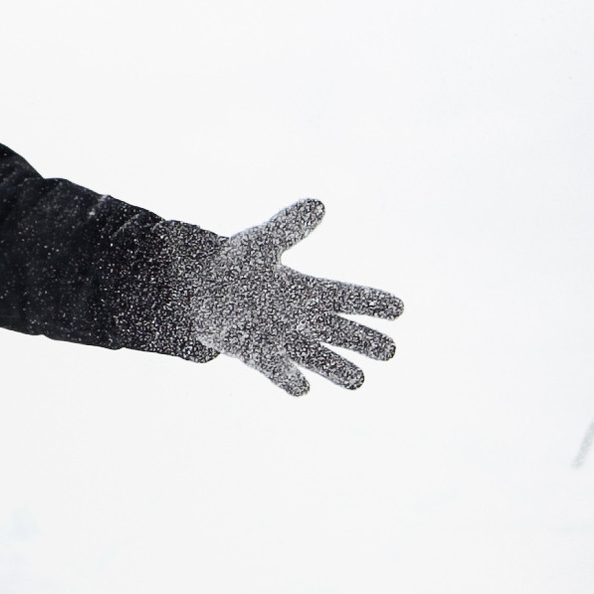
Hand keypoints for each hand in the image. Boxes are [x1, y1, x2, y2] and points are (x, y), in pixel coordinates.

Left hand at [190, 199, 401, 394]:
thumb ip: (289, 227)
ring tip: (359, 381)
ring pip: (314, 355)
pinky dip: (287, 378)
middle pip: (337, 331)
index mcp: (303, 289)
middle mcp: (297, 317)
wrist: (193, 287)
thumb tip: (319, 204)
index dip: (370, 302)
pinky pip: (274, 368)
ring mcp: (278, 338)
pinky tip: (303, 389)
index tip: (400, 308)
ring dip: (334, 368)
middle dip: (363, 341)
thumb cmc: (232, 263)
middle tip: (390, 352)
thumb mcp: (260, 241)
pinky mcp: (254, 353)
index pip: (343, 296)